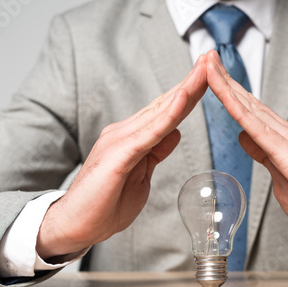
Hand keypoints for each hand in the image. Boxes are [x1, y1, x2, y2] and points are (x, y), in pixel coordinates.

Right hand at [36, 56, 208, 259]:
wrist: (75, 226)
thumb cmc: (105, 205)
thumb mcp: (141, 175)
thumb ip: (156, 152)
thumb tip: (175, 133)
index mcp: (133, 138)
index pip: (166, 111)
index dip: (188, 93)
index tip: (208, 76)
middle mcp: (125, 132)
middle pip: (165, 104)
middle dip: (191, 82)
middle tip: (211, 58)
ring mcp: (120, 140)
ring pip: (160, 112)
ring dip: (185, 90)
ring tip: (205, 69)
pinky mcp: (119, 154)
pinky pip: (150, 132)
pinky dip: (169, 114)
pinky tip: (184, 99)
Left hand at [206, 50, 287, 255]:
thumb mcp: (281, 174)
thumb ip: (263, 154)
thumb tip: (244, 137)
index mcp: (284, 139)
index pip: (252, 111)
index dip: (231, 92)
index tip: (213, 75)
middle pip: (249, 103)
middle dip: (225, 79)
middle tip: (207, 56)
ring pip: (250, 109)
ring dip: (227, 86)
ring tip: (209, 64)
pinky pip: (258, 128)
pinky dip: (238, 109)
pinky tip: (224, 95)